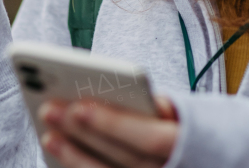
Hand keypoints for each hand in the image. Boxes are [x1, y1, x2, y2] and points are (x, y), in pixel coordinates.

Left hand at [37, 95, 179, 166]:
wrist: (200, 158)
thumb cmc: (180, 126)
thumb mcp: (179, 109)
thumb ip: (155, 103)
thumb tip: (120, 91)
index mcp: (184, 144)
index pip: (149, 138)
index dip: (114, 124)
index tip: (79, 106)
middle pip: (121, 157)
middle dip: (83, 133)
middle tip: (49, 110)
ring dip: (75, 157)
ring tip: (48, 136)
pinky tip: (61, 156)